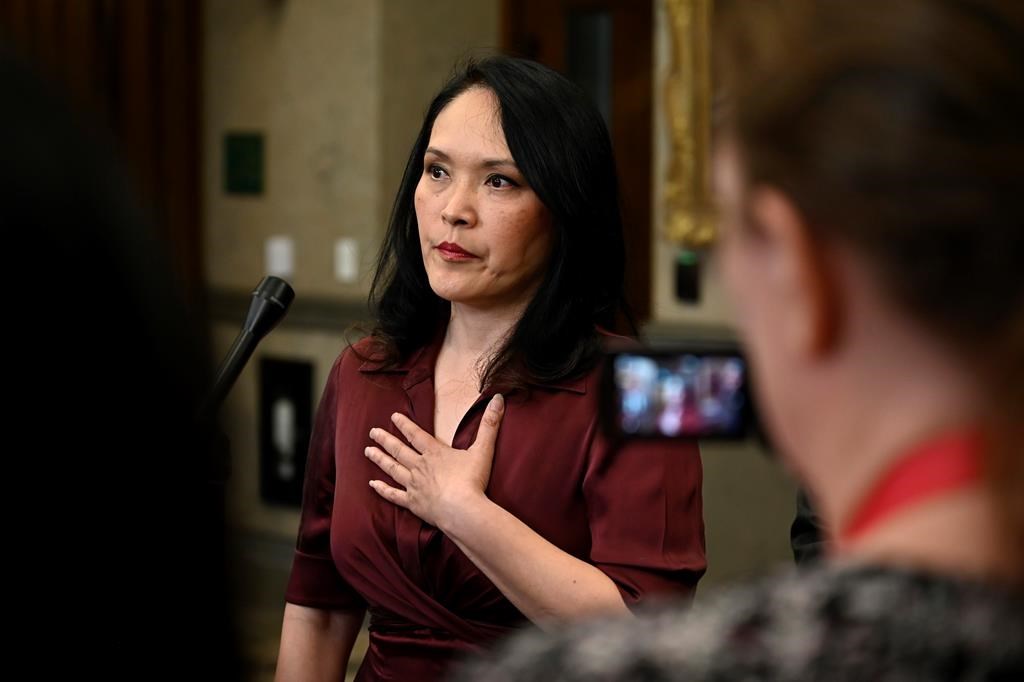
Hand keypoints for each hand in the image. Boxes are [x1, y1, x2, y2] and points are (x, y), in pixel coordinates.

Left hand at [365, 394, 504, 528]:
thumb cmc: (473, 481)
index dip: (404, 425)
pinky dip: (382, 490)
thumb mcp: (483, 449)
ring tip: (367, 451)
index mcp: (434, 453)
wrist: (462, 509)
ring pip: (392, 469)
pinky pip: (393, 495)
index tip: (392, 416)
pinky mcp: (412, 503)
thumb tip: (498, 399)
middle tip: (372, 432)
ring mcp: (414, 485)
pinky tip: (372, 485)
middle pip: (399, 450)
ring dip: (379, 459)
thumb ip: (490, 424)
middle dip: (385, 439)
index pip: (416, 435)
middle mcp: (420, 467)